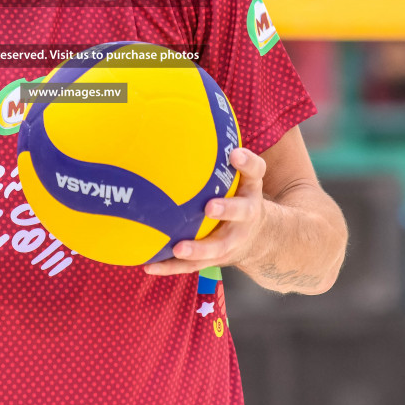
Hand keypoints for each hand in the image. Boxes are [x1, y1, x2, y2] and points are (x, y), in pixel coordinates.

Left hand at [142, 148, 266, 276]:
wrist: (257, 239)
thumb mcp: (246, 179)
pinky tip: (147, 265)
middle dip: (226, 211)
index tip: (234, 155)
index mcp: (250, 195)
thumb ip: (235, 160)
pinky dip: (169, 266)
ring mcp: (229, 244)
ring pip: (215, 250)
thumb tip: (217, 137)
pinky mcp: (213, 260)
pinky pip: (190, 266)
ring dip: (197, 250)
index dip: (246, 164)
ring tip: (178, 248)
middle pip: (240, 214)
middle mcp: (243, 220)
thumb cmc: (241, 199)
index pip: (255, 174)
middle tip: (210, 206)